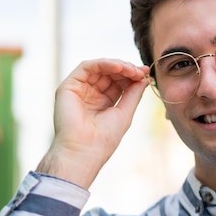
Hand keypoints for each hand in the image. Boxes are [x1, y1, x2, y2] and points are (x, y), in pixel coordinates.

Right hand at [36, 58, 148, 187]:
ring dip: (118, 65)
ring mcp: (79, 89)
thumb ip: (133, 94)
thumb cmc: (104, 139)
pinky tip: (119, 68)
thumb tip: (144, 78)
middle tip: (141, 71)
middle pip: (110, 72)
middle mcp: (90, 94)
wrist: (84, 151)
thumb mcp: (124, 113)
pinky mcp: (69, 86)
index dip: (132, 75)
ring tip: (132, 70)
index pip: (118, 82)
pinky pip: (87, 66)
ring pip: (99, 67)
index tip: (146, 72)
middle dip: (127, 69)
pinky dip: (104, 63)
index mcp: (103, 102)